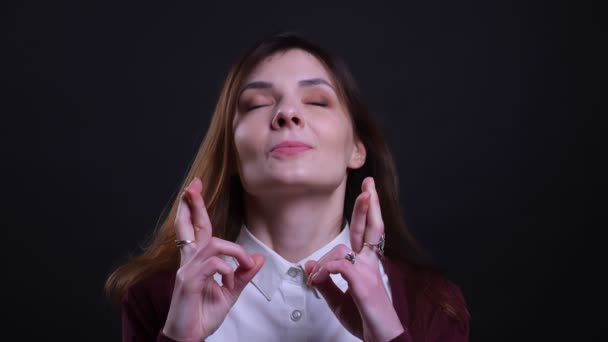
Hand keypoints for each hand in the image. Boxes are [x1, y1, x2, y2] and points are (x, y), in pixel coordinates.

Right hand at [163, 177, 264, 340]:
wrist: (187, 336)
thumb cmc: (202, 314)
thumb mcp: (229, 293)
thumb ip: (242, 275)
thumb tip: (258, 259)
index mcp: (196, 261)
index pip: (195, 229)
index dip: (194, 208)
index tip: (194, 188)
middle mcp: (188, 262)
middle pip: (190, 226)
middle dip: (193, 204)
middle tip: (194, 184)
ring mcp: (186, 271)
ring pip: (212, 245)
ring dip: (233, 251)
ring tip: (242, 266)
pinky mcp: (188, 282)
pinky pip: (212, 264)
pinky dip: (227, 269)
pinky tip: (228, 281)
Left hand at [305, 177, 403, 341]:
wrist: (380, 338)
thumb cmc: (364, 318)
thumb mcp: (338, 299)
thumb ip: (326, 281)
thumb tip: (311, 267)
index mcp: (367, 264)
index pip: (366, 232)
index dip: (367, 211)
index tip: (368, 192)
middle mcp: (371, 264)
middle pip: (370, 227)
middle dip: (369, 204)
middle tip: (369, 185)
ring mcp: (369, 272)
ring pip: (341, 250)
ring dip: (324, 263)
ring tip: (316, 280)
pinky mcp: (364, 284)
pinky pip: (340, 266)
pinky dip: (325, 272)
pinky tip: (319, 281)